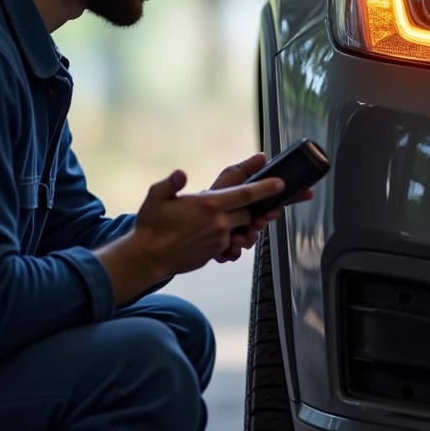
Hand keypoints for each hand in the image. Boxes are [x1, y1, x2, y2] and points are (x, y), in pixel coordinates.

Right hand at [95, 166, 285, 303]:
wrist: (148, 257)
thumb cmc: (152, 225)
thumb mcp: (156, 196)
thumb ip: (171, 183)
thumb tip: (181, 173)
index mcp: (209, 205)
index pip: (246, 194)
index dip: (266, 188)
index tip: (281, 183)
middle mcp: (218, 223)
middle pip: (248, 213)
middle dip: (250, 209)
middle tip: (246, 204)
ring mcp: (218, 240)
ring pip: (241, 230)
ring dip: (239, 225)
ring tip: (223, 220)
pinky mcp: (214, 253)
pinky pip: (230, 244)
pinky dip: (228, 238)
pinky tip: (213, 234)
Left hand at [209, 153, 312, 262]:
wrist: (187, 220)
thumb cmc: (209, 196)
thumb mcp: (228, 179)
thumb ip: (245, 169)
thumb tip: (263, 156)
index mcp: (252, 200)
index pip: (277, 198)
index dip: (294, 195)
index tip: (306, 193)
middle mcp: (249, 216)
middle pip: (266, 220)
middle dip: (264, 220)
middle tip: (259, 219)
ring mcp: (239, 233)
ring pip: (251, 239)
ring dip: (247, 238)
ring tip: (238, 236)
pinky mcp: (227, 248)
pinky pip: (235, 253)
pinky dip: (231, 251)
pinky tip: (226, 248)